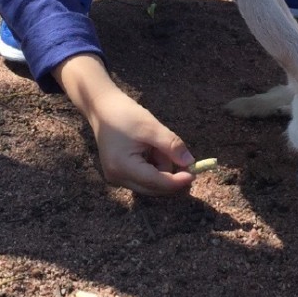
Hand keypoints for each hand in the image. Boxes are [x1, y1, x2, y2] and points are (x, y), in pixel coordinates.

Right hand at [57, 53, 195, 195]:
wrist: (102, 108)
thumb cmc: (124, 114)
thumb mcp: (151, 127)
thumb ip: (171, 146)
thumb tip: (190, 163)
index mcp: (123, 167)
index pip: (156, 182)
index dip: (177, 181)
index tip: (194, 174)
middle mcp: (118, 178)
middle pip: (153, 188)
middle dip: (170, 175)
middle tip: (183, 159)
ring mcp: (117, 177)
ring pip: (150, 184)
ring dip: (161, 169)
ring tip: (157, 146)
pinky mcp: (119, 173)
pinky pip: (143, 178)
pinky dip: (153, 167)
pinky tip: (151, 150)